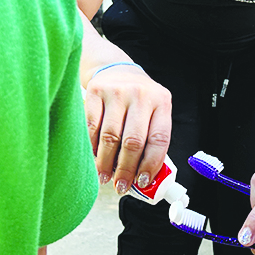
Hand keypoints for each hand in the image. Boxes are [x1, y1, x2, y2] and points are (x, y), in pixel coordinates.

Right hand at [83, 63, 171, 194]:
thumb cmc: (138, 100)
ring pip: (111, 137)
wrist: (116, 69)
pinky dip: (92, 146)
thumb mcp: (153, 112)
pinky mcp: (96, 91)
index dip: (150, 164)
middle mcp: (141, 95)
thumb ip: (151, 139)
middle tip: (120, 186)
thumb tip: (142, 178)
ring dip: (106, 162)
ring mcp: (118, 91)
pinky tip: (94, 157)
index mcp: (161, 102)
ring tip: (105, 176)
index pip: (159, 139)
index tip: (142, 182)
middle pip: (133, 141)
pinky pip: (92, 126)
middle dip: (126, 169)